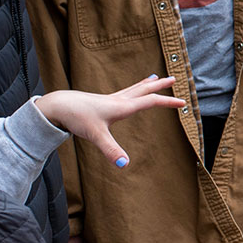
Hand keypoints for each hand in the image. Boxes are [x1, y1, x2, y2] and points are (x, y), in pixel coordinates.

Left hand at [36, 75, 187, 167]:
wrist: (59, 106)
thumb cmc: (77, 117)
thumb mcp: (96, 136)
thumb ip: (111, 150)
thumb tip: (124, 165)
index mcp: (122, 107)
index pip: (150, 101)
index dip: (168, 102)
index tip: (183, 103)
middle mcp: (118, 100)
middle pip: (144, 90)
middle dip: (160, 85)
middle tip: (174, 79)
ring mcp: (110, 99)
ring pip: (134, 89)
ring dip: (147, 84)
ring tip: (155, 78)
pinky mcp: (102, 102)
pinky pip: (124, 93)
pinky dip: (133, 89)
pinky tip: (129, 93)